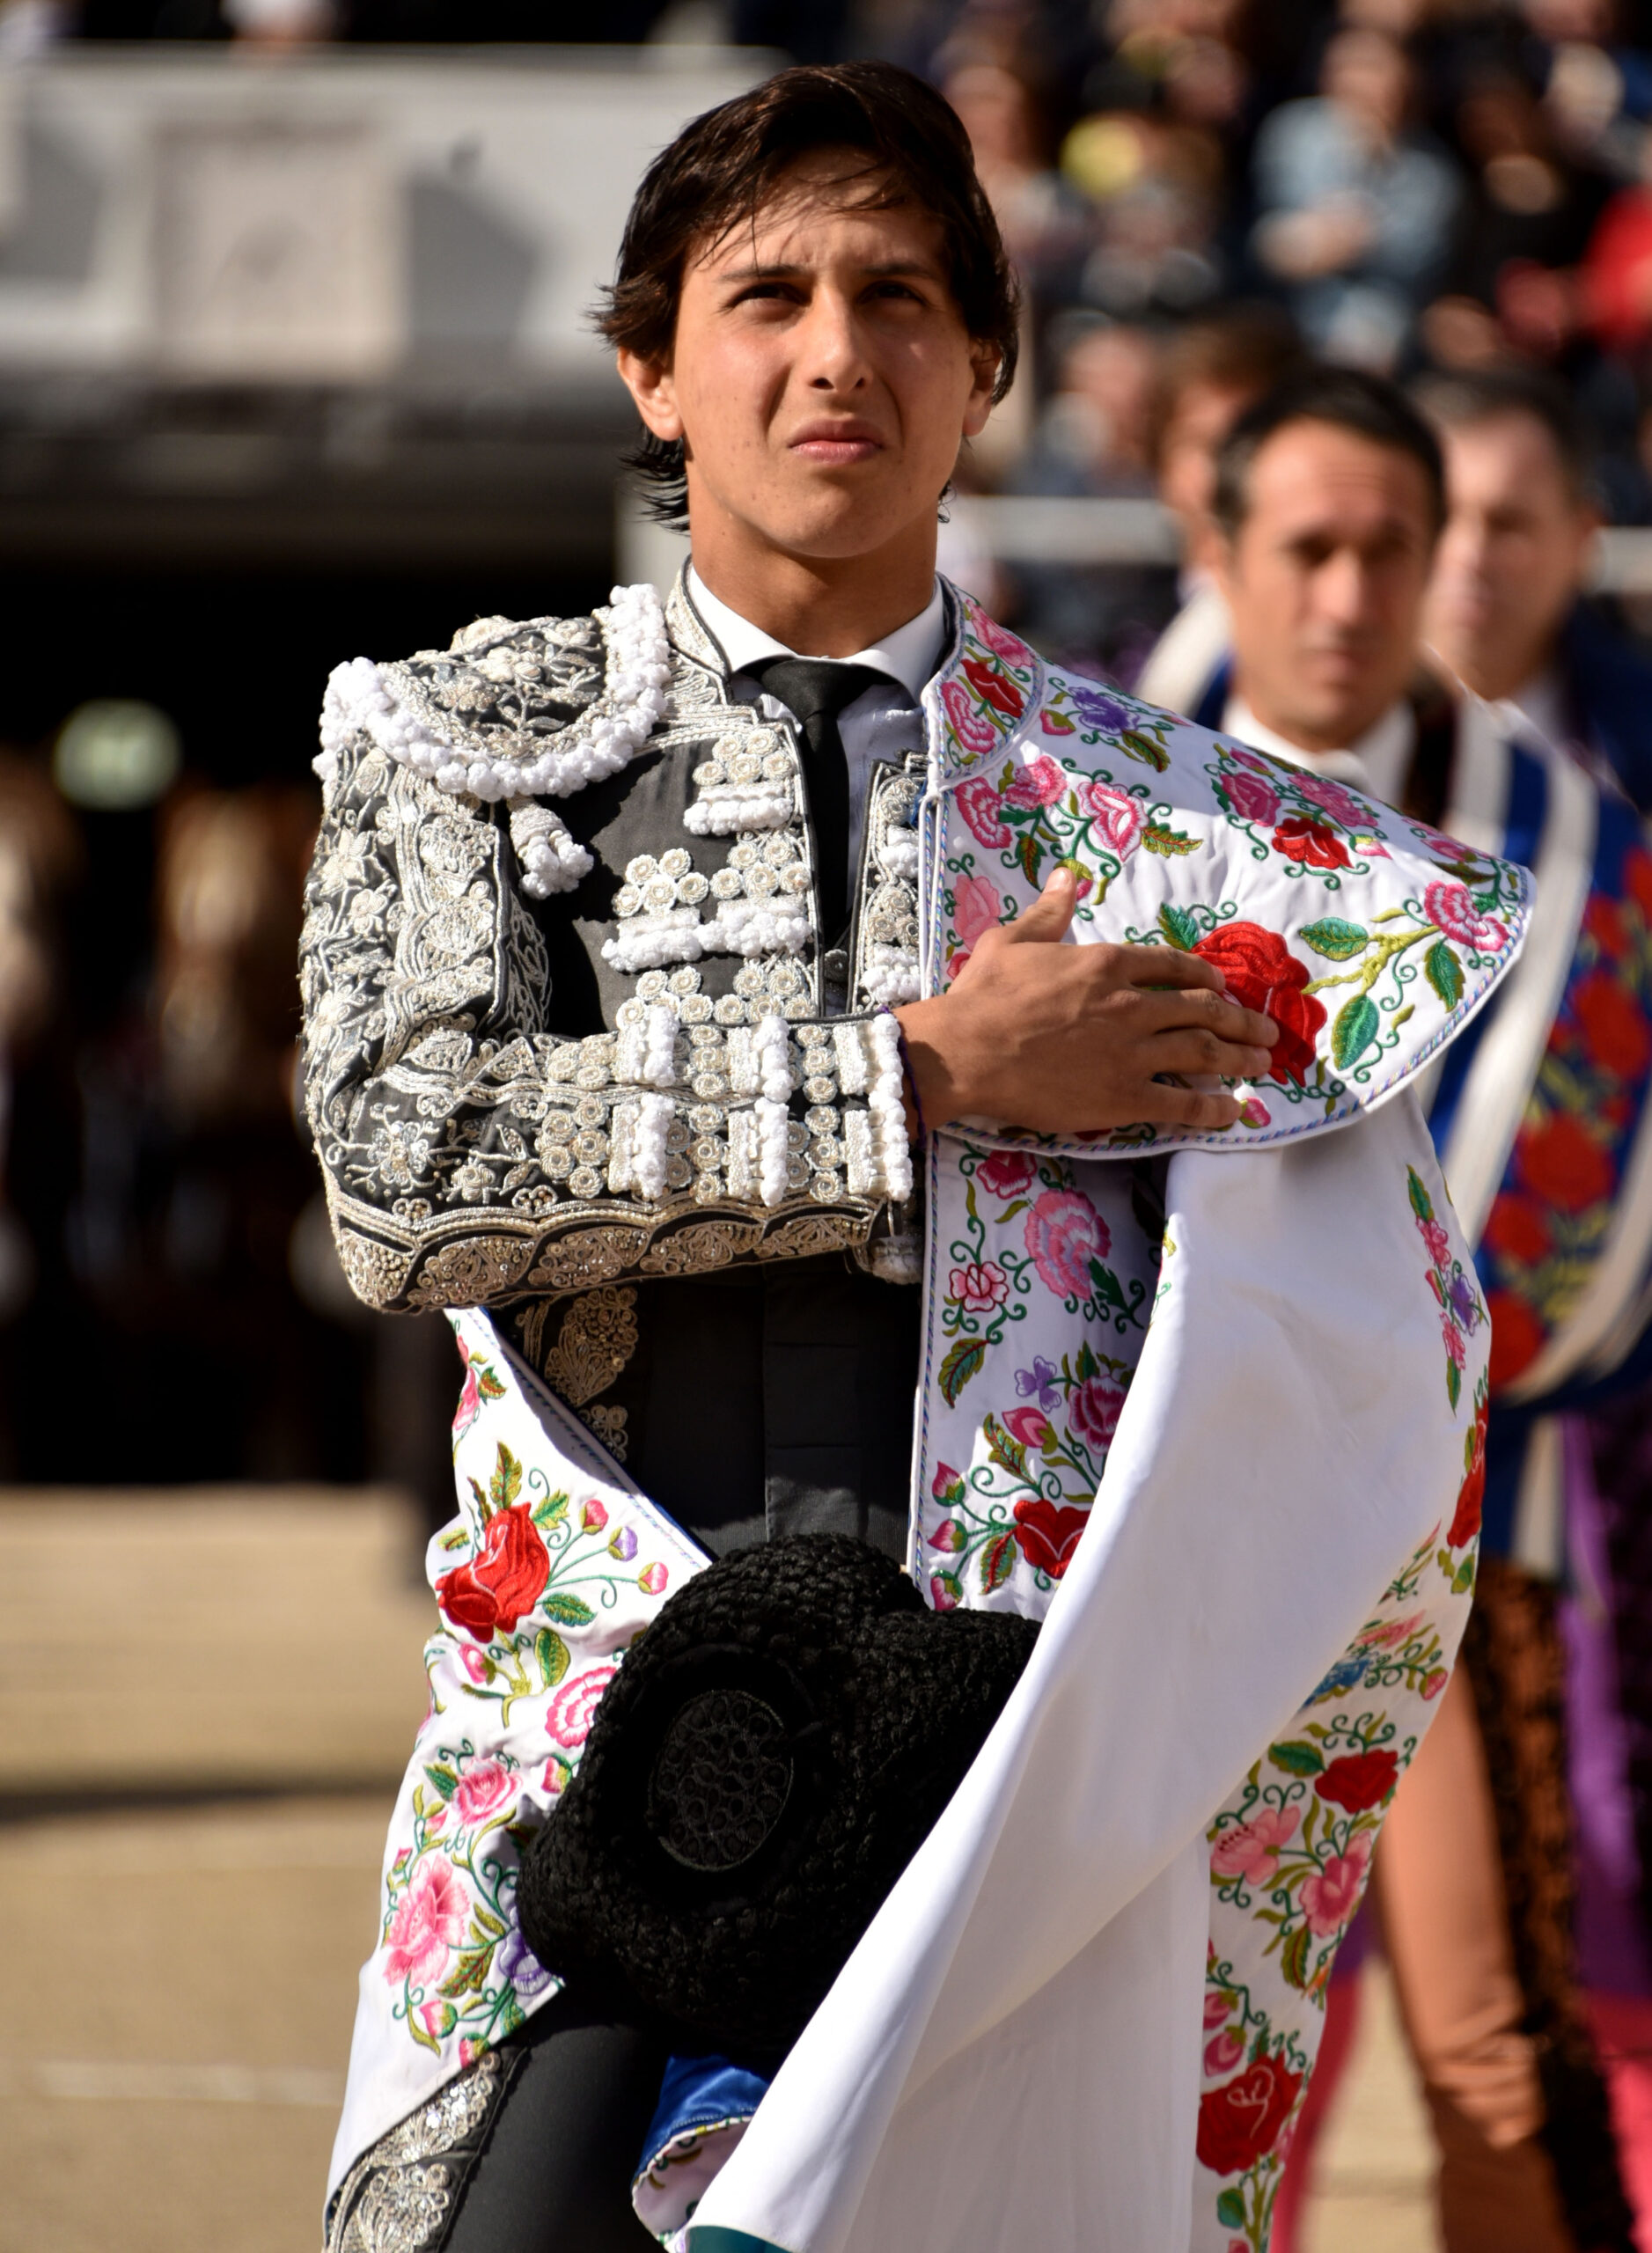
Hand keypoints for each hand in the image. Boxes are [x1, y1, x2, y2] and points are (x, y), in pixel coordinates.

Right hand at [896, 866, 1278, 1136]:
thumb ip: (1049, 912)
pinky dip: (1212, 1109)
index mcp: (1107, 964)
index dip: (1203, 977)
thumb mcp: (1013, 939)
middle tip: (1265, 1031)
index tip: (1221, 987)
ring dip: (1238, 1058)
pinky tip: (1233, 1112)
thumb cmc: (982, 995)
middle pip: (1201, 1010)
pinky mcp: (1122, 1096)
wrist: (966, 1050)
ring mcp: (1130, 1052)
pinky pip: (1180, 1104)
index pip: (1172, 966)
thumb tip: (1067, 877)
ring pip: (1202, 1052)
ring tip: (1262, 1063)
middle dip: (1240, 1020)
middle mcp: (1130, 1005)